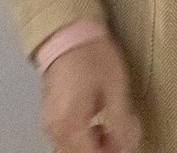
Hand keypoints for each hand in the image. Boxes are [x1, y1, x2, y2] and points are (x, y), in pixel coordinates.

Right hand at [41, 35, 141, 152]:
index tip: (126, 143)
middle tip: (120, 137)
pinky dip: (81, 139)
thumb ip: (121, 122)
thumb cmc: (94, 59)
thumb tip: (127, 146)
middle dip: (100, 151)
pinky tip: (96, 124)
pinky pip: (64, 138)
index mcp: (69, 124)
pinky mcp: (49, 116)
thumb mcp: (116, 89)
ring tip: (110, 129)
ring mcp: (48, 123)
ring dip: (90, 147)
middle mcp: (54, 128)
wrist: (69, 36)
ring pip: (69, 150)